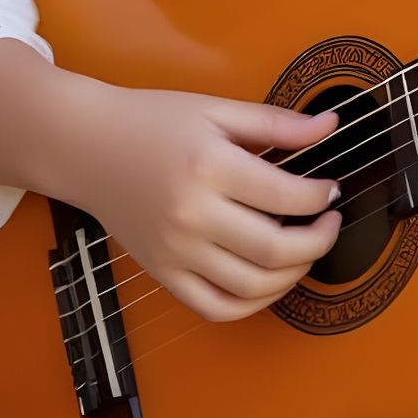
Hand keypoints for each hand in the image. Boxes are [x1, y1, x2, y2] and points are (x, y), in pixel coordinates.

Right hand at [60, 86, 344, 323]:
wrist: (86, 146)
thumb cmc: (151, 122)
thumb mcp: (215, 108)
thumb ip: (276, 122)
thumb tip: (330, 126)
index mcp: (209, 167)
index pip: (286, 196)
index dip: (322, 197)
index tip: (331, 189)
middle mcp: (191, 216)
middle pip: (274, 250)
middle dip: (319, 241)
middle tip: (331, 224)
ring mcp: (175, 252)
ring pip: (252, 287)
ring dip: (293, 274)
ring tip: (306, 250)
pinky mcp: (163, 274)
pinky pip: (216, 308)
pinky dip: (253, 304)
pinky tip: (270, 279)